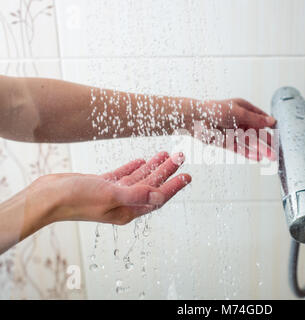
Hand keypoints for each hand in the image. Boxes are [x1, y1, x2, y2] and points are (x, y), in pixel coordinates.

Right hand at [41, 151, 189, 225]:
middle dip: (167, 171)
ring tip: (166, 153)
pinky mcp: (101, 185)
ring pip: (139, 179)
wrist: (47, 197)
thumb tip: (160, 196)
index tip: (188, 175)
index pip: (158, 197)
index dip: (174, 186)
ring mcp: (112, 194)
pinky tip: (142, 160)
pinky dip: (133, 167)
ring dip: (153, 167)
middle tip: (180, 157)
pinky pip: (123, 175)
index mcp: (128, 210)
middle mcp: (123, 203)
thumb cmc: (76, 199)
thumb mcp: (110, 195)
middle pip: (151, 185)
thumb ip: (136, 194)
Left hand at [183, 98, 276, 160]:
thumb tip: (272, 121)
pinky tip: (258, 158)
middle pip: (258, 133)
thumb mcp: (238, 112)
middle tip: (277, 152)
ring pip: (250, 142)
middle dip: (268, 142)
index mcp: (245, 109)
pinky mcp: (227, 142)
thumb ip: (255, 119)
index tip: (281, 134)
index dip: (271, 126)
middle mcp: (240, 121)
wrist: (195, 119)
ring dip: (261, 149)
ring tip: (271, 157)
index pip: (262, 118)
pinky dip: (249, 153)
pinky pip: (240, 148)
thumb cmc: (215, 110)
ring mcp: (234, 132)